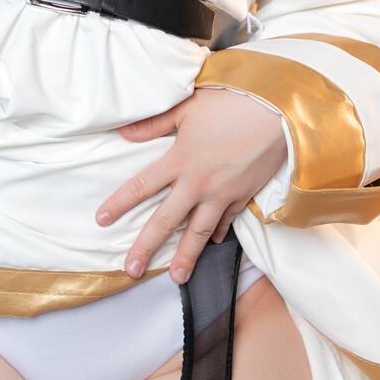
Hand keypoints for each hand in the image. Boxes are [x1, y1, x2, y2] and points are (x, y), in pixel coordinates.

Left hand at [97, 88, 287, 282]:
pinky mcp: (244, 195)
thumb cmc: (231, 102)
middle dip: (146, 247)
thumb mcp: (187, 106)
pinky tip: (213, 243)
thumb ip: (154, 123)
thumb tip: (123, 132)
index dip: (119, 204)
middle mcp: (198, 183)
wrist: (277, 111)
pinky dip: (219, 234)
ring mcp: (222, 193)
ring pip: (199, 232)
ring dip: (186, 256)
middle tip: (131, 270)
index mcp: (180, 160)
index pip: (141, 186)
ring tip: (176, 278)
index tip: (101, 220)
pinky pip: (227, 221)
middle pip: (166, 221)